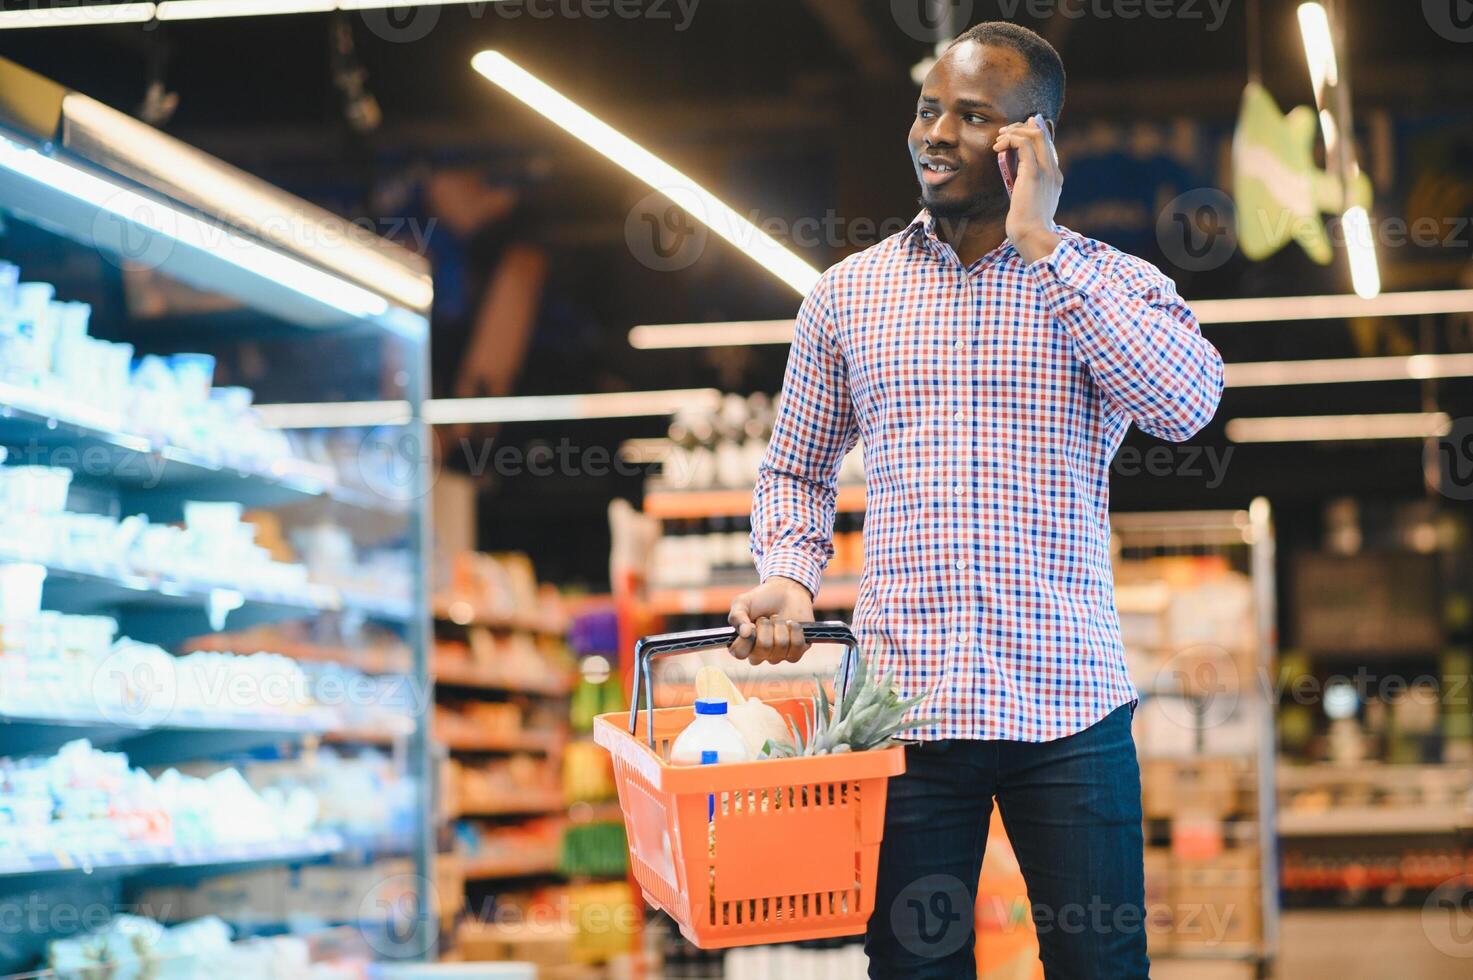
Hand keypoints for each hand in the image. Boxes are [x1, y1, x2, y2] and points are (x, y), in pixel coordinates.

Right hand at [727, 576, 814, 664]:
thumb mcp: (743, 602)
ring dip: (780, 626)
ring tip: (779, 618)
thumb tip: (744, 633)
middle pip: (762, 649)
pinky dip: (795, 630)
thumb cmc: (762, 599)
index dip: (746, 639)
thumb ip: (736, 616)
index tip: (751, 625)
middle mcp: (760, 654)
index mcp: (743, 645)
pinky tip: (792, 623)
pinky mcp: (797, 651)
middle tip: (766, 618)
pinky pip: (797, 647)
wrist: (787, 591)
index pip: (740, 654)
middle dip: (765, 627)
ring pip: (780, 646)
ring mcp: (779, 655)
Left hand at [994, 113, 1061, 262]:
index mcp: (1054, 178)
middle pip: (1042, 135)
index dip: (1030, 134)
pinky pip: (1024, 144)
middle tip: (1003, 134)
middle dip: (1021, 128)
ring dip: (1014, 132)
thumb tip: (1015, 180)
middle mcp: (1053, 171)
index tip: (1013, 134)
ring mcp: (1046, 171)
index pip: (1046, 146)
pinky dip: (1010, 140)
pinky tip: (998, 147)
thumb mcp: (1028, 203)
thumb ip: (1026, 188)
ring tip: (999, 140)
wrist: (1032, 236)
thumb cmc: (1027, 226)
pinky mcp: (1033, 174)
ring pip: (1035, 135)